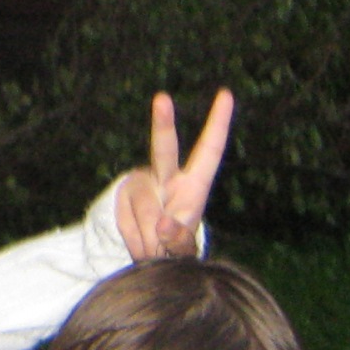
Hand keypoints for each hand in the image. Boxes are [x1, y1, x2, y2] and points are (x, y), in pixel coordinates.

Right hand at [117, 88, 232, 259]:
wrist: (144, 255)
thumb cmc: (176, 245)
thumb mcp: (186, 246)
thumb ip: (180, 240)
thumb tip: (164, 225)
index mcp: (194, 185)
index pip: (209, 150)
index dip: (217, 123)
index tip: (227, 94)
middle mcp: (166, 176)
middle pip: (164, 149)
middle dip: (163, 124)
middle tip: (163, 98)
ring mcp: (141, 184)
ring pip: (145, 204)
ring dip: (152, 238)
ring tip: (156, 253)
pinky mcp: (122, 197)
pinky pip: (129, 223)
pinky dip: (138, 243)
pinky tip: (143, 247)